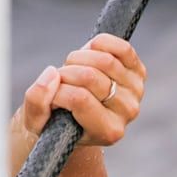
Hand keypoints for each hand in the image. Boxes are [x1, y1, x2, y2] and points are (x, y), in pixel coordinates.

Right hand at [20, 34, 145, 147]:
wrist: (78, 117)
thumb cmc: (56, 122)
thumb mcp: (37, 121)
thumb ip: (37, 101)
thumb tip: (52, 73)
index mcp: (107, 132)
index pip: (79, 99)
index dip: (58, 91)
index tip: (52, 96)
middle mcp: (127, 113)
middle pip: (90, 77)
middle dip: (66, 73)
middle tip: (60, 81)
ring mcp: (136, 91)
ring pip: (104, 60)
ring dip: (78, 58)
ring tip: (71, 70)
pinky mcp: (138, 72)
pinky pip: (121, 47)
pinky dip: (99, 44)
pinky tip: (87, 54)